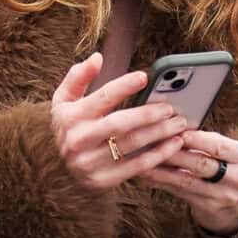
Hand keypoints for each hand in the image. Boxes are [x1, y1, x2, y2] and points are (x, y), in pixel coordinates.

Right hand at [51, 51, 192, 191]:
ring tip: (178, 124)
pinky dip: (158, 155)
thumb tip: (97, 57)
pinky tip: (174, 145)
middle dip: (149, 114)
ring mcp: (90, 162)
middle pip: (120, 123)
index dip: (124, 86)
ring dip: (159, 133)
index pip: (102, 97)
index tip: (145, 77)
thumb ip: (78, 76)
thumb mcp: (63, 100)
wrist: (59, 168)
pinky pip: (136, 167)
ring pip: (131, 145)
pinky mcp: (102, 180)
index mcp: (70, 116)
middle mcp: (78, 139)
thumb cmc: (69, 127)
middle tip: (171, 108)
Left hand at [134, 130, 237, 232]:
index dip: (195, 138)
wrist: (235, 204)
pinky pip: (180, 193)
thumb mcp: (226, 152)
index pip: (218, 146)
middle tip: (151, 143)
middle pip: (201, 164)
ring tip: (142, 160)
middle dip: (174, 153)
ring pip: (187, 181)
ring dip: (162, 170)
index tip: (173, 130)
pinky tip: (147, 176)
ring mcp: (225, 197)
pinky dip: (162, 182)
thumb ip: (206, 140)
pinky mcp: (209, 208)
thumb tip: (172, 125)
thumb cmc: (225, 166)